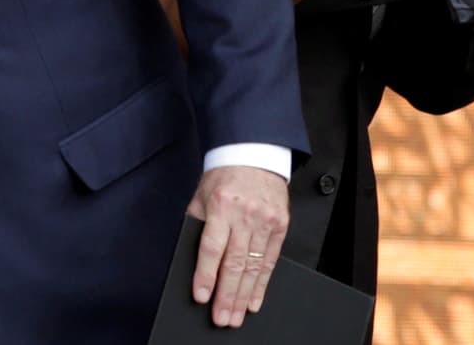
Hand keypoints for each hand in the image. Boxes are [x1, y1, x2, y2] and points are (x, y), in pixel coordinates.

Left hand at [186, 166, 287, 326]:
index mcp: (222, 205)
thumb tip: (192, 260)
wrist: (254, 154)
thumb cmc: (224, 176)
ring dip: (244, 295)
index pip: (212, 247)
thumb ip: (198, 225)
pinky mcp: (280, 226)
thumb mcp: (202, 195)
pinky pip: (270, 260)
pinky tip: (254, 300)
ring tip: (236, 315)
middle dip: (227, 295)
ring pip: (253, 266)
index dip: (206, 275)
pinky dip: (262, 283)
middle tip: (222, 318)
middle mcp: (245, 214)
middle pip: (234, 263)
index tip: (202, 297)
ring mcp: (265, 221)